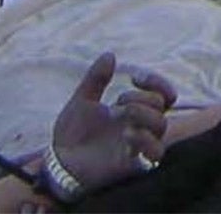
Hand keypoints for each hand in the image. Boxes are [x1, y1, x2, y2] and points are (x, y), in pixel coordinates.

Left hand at [50, 53, 178, 192]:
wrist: (59, 163)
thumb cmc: (72, 134)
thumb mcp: (82, 100)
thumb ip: (96, 79)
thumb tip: (110, 55)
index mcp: (133, 112)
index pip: (162, 94)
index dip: (156, 81)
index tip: (135, 77)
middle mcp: (140, 127)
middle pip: (161, 105)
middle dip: (141, 97)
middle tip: (118, 103)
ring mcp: (139, 146)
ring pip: (162, 125)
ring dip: (143, 114)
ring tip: (119, 115)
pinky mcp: (134, 165)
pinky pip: (155, 153)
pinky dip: (144, 139)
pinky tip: (127, 134)